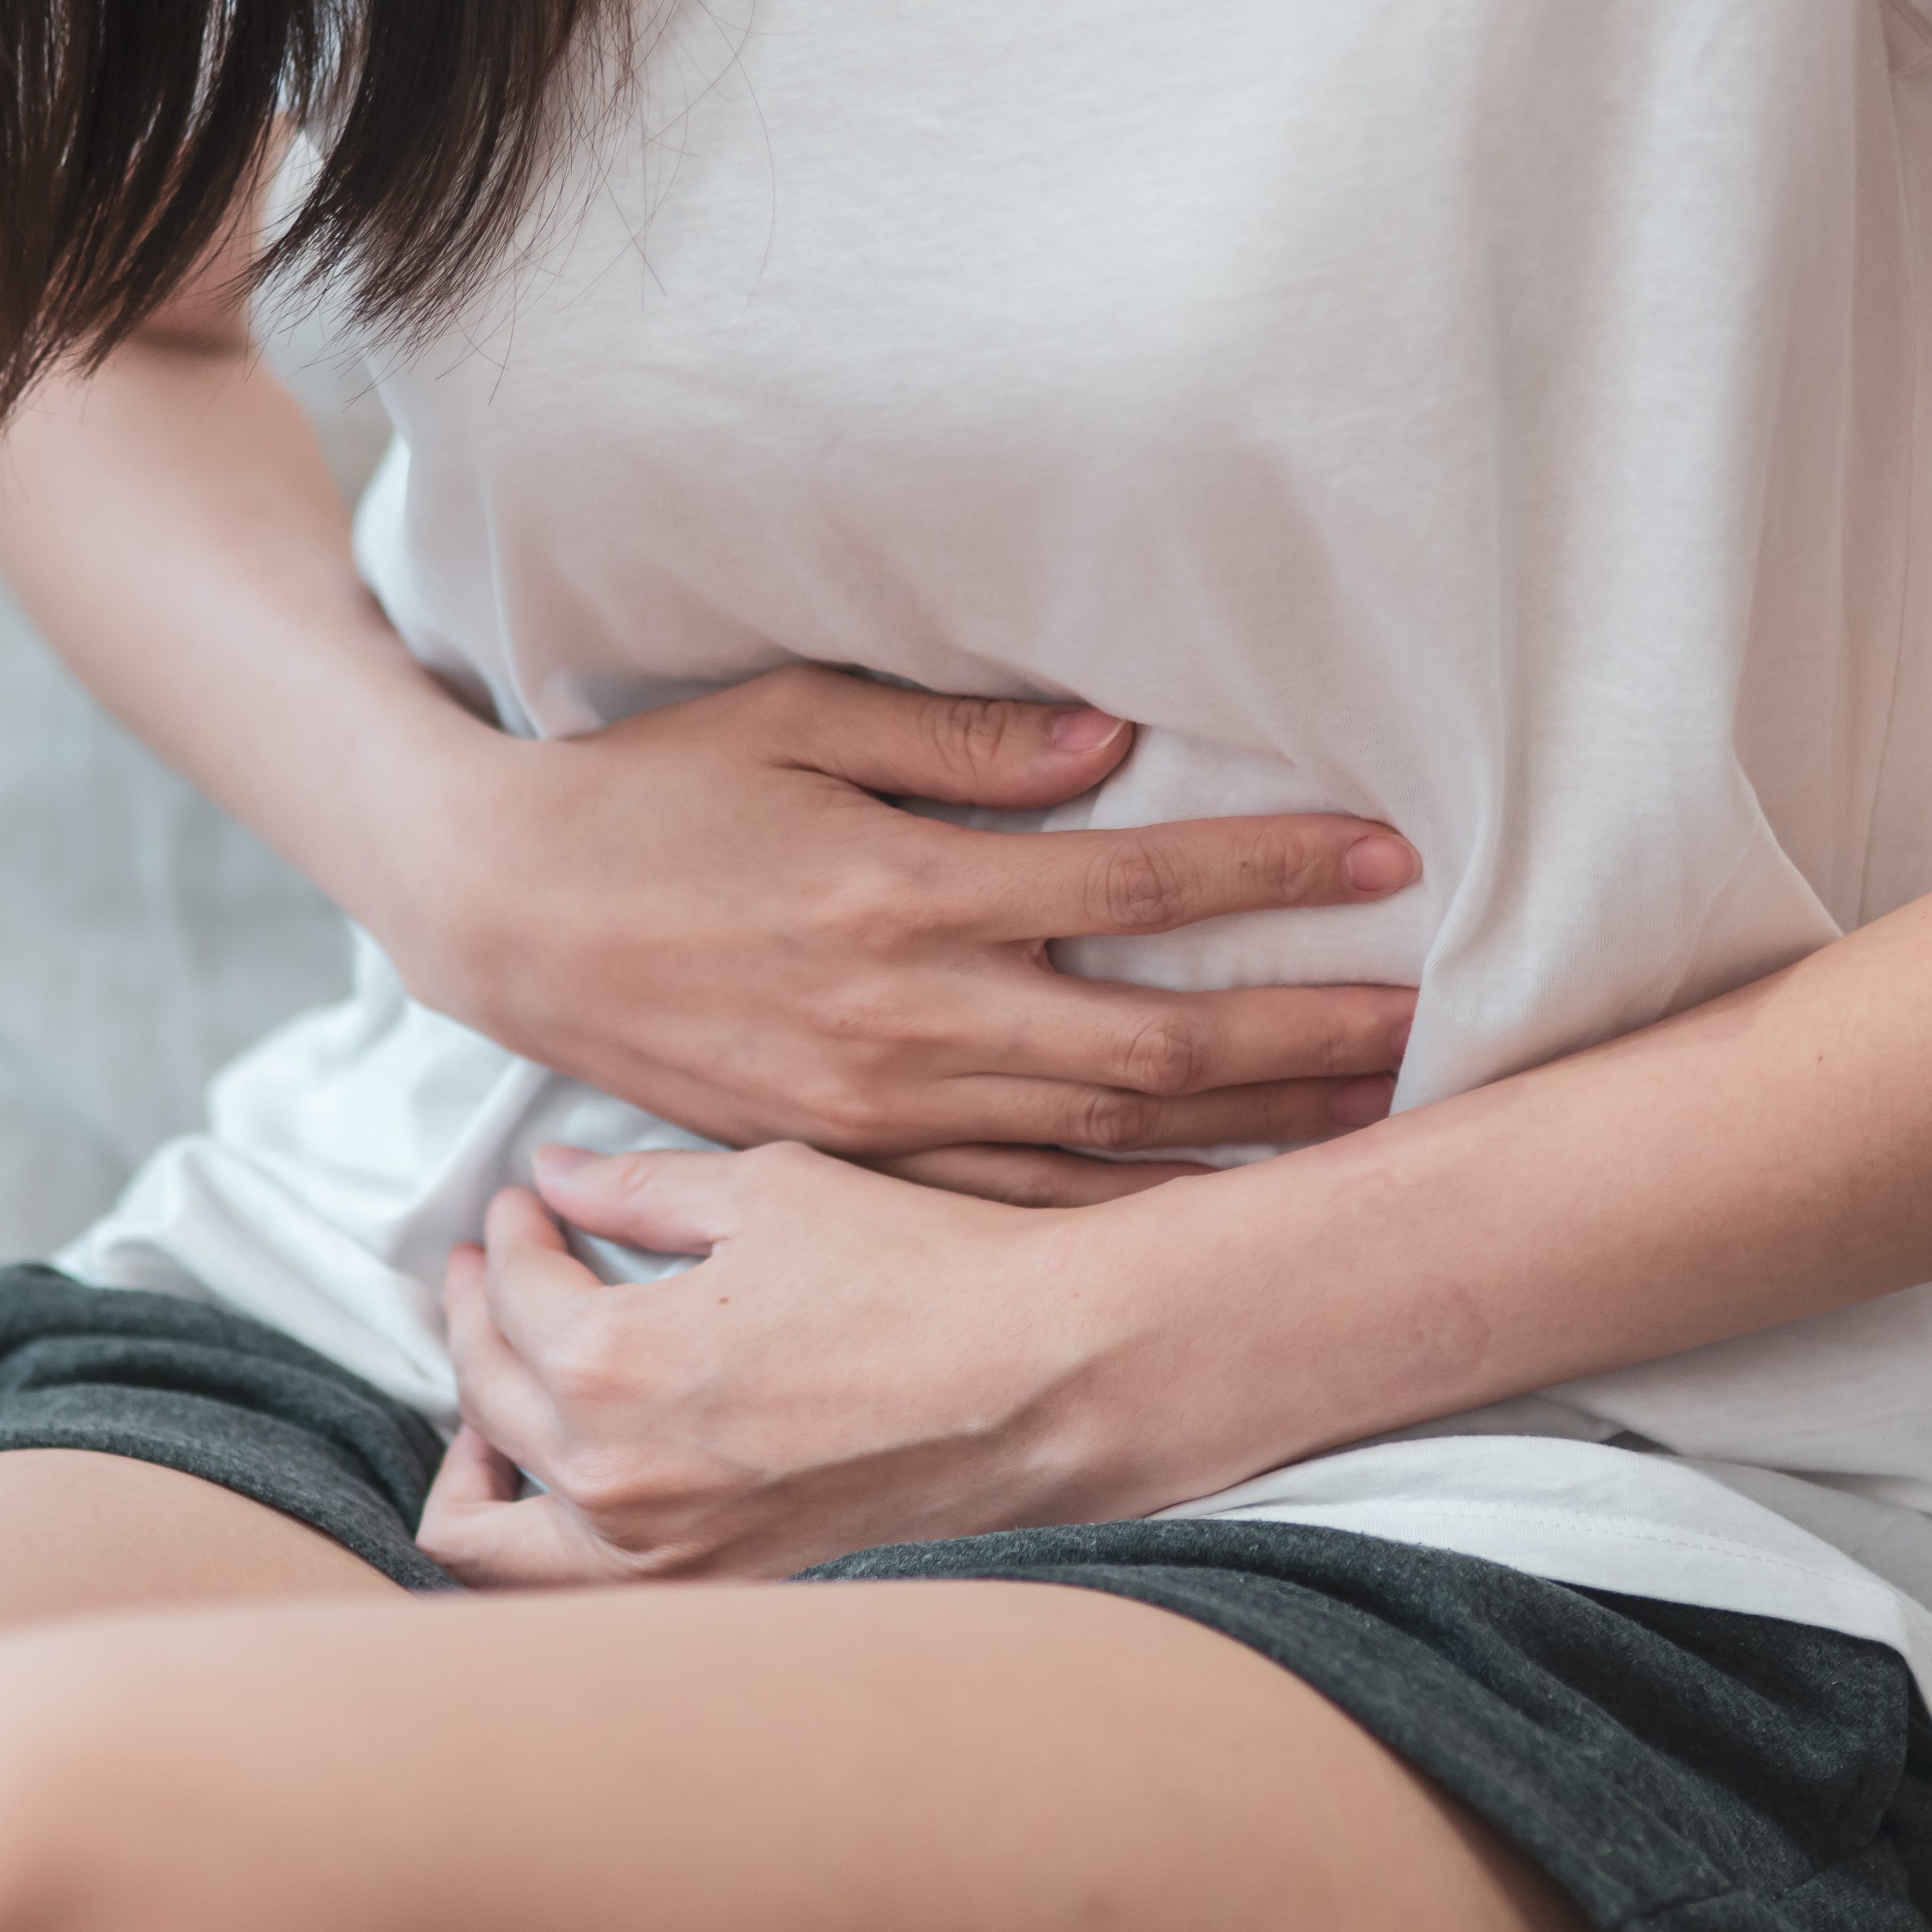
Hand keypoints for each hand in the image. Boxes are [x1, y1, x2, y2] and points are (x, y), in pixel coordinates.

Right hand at [381, 666, 1417, 1204]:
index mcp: (907, 891)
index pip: (1135, 884)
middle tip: (1434, 1026)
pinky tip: (1214, 1213)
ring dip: (1244, 1133)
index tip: (1389, 861)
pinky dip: (1123, 1213)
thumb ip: (960, 744)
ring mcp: (877, 1108)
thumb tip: (1114, 745)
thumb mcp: (791, 718)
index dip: (1271, 872)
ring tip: (1371, 1123)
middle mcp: (908, 1016)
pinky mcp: (841, 1159)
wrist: (497, 912)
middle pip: (1152, 1043)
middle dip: (1304, 1033)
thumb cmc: (648, 792)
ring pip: (1102, 1142)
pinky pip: (1011, 1206)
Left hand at [421, 1144, 1148, 1586]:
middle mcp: (618, 1480)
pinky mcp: (721, 1591)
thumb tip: (557, 1171)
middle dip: (472, 1319)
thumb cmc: (925, 1271)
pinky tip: (571, 1476)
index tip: (527, 1201)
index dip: (511, 1234)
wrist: (1053, 1379)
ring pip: (491, 1536)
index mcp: (612, 1365)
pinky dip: (542, 1539)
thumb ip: (638, 1188)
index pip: (512, 1295)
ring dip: (475, 1458)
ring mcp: (667, 1558)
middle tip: (491, 1271)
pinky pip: (574, 1592)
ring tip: (494, 1401)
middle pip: (484, 1397)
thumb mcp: (768, 1191)